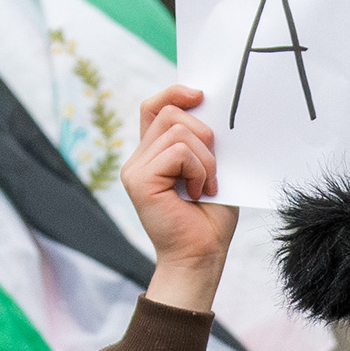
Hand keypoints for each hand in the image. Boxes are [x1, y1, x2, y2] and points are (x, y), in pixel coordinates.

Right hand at [128, 84, 240, 311]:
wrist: (202, 257)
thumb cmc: (210, 220)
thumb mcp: (210, 171)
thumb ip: (202, 142)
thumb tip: (209, 107)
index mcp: (153, 155)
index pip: (154, 107)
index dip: (174, 93)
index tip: (200, 95)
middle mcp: (138, 159)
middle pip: (169, 112)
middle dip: (203, 133)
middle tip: (214, 169)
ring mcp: (134, 169)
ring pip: (177, 131)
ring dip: (205, 159)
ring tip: (207, 186)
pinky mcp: (139, 180)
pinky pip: (177, 151)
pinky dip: (198, 170)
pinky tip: (199, 193)